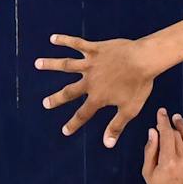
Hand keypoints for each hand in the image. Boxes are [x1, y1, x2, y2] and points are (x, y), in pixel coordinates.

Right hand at [35, 35, 155, 147]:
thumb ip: (116, 126)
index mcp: (98, 97)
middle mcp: (90, 81)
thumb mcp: (130, 109)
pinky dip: (64, 40)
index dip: (73, 124)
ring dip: (50, 64)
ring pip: (66, 65)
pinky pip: (77, 44)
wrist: (144, 59)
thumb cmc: (139, 84)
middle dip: (56, 99)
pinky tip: (54, 38)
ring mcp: (90, 64)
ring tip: (37, 63)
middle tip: (45, 103)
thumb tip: (107, 144)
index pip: (82, 114)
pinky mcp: (95, 49)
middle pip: (69, 92)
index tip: (64, 131)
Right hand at [141, 108, 182, 183]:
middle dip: (170, 126)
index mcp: (167, 163)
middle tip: (166, 120)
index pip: (165, 135)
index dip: (162, 121)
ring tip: (177, 119)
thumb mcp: (148, 174)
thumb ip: (150, 151)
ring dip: (182, 126)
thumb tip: (153, 131)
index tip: (161, 112)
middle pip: (176, 135)